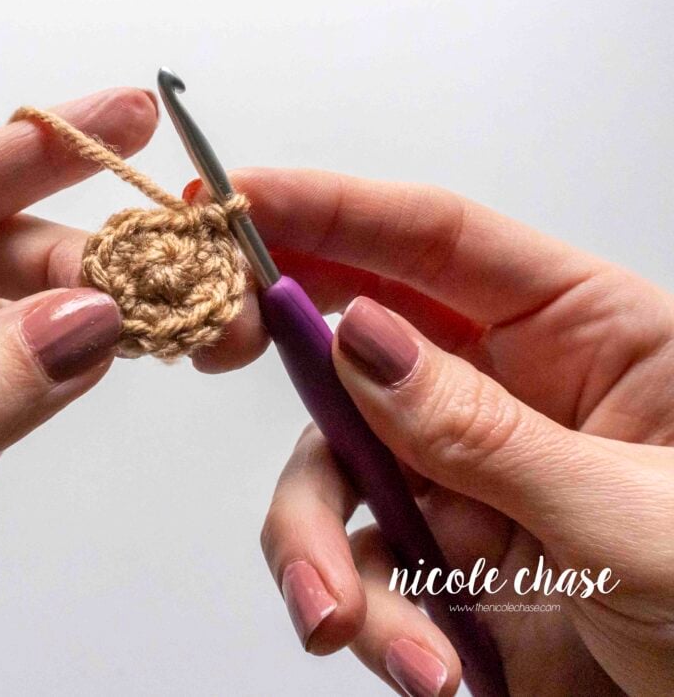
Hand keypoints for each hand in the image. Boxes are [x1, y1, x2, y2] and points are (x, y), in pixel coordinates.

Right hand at [192, 169, 673, 695]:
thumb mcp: (631, 514)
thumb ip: (486, 431)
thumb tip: (360, 339)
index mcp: (583, 331)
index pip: (436, 240)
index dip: (332, 207)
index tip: (239, 199)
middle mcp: (507, 390)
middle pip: (358, 333)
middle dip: (278, 344)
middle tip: (216, 348)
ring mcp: (461, 476)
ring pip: (334, 469)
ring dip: (317, 545)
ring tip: (338, 618)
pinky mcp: (436, 561)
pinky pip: (355, 565)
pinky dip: (361, 616)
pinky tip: (422, 669)